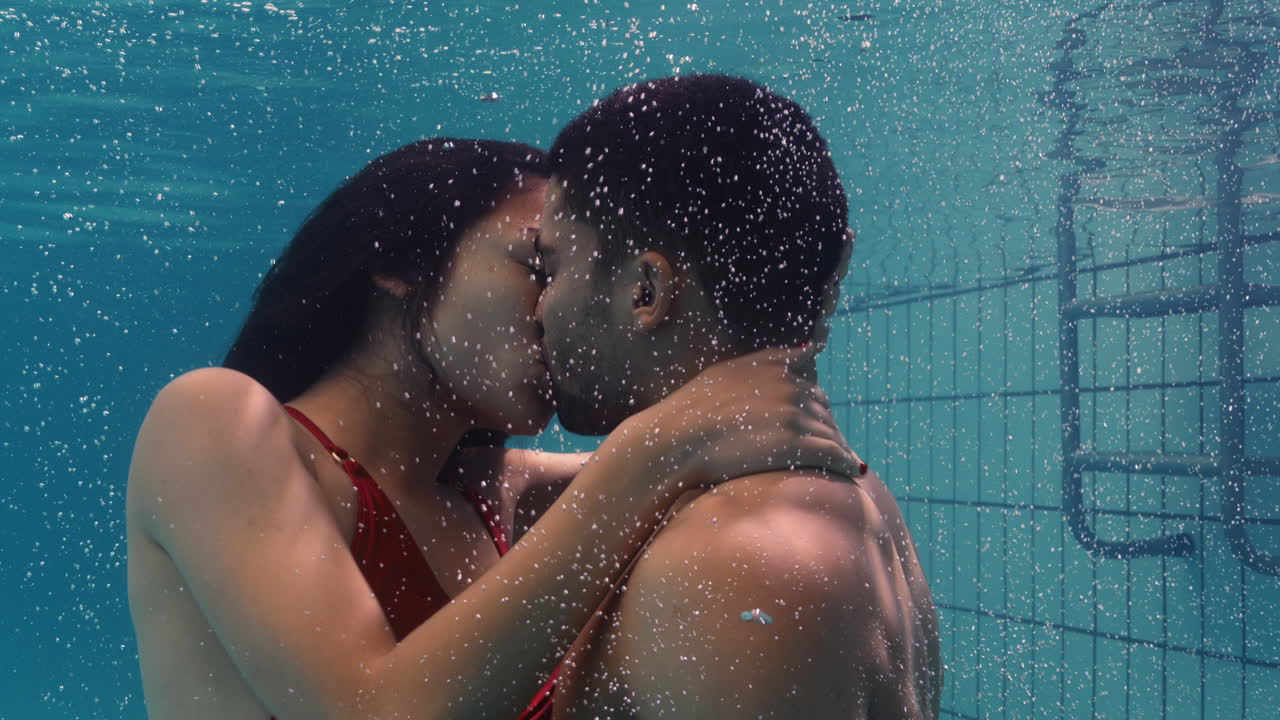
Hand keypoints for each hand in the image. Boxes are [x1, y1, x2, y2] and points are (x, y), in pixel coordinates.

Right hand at [623, 344, 863, 498]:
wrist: (676, 440)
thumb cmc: (694, 409)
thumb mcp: (729, 371)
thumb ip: (770, 360)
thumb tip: (809, 349)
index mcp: (775, 366)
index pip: (810, 386)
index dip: (813, 407)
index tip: (814, 423)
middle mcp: (790, 386)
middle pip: (823, 409)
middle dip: (825, 428)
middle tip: (829, 447)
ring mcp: (794, 414)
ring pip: (830, 431)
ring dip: (837, 447)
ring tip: (843, 462)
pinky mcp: (796, 443)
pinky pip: (834, 453)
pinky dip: (847, 462)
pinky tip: (853, 471)